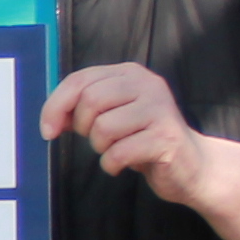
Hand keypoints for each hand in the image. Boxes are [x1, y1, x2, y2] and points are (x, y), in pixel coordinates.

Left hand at [41, 62, 202, 201]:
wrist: (191, 166)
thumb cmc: (144, 140)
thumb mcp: (113, 117)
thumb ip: (83, 110)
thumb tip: (51, 118)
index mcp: (130, 73)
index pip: (79, 80)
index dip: (55, 106)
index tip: (48, 130)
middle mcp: (147, 84)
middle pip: (90, 101)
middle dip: (84, 129)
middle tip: (98, 141)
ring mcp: (160, 109)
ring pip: (103, 128)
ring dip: (101, 149)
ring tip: (117, 150)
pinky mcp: (166, 138)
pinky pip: (119, 153)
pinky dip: (112, 165)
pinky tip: (125, 164)